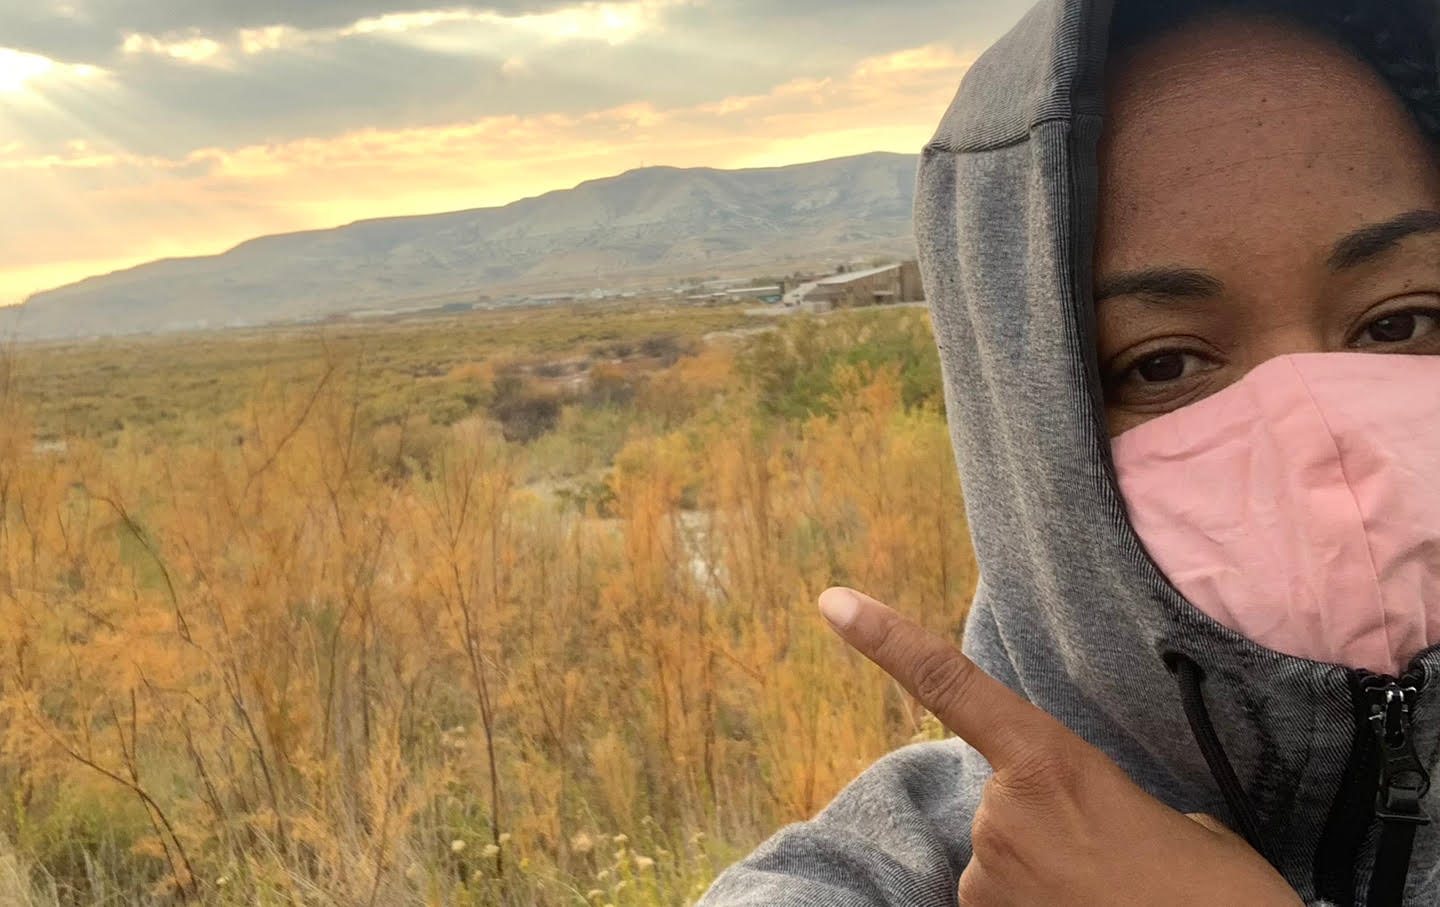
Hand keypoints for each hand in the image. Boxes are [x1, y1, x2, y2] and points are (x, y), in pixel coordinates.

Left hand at [817, 587, 1302, 906]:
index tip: (834, 603)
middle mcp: (1002, 813)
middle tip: (1113, 862)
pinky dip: (1037, 904)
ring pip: (1002, 861)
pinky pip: (1001, 900)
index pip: (951, 684)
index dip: (888, 641)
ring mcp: (988, 875)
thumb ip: (1105, 799)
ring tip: (1112, 893)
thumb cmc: (1219, 895)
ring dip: (1046, 875)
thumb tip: (1086, 821)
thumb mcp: (1173, 820)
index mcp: (1052, 761)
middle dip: (1044, 826)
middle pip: (997, 803)